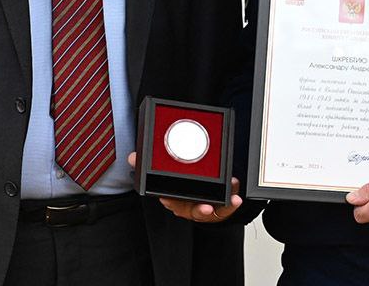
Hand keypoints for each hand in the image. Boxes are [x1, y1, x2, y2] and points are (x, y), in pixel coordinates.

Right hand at [127, 152, 242, 222]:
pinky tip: (237, 195)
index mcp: (174, 200)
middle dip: (199, 210)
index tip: (169, 199)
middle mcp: (188, 207)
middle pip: (192, 211)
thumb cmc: (182, 187)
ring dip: (222, 207)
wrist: (200, 198)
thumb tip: (132, 157)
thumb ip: (147, 164)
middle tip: (206, 207)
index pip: (170, 202)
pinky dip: (232, 202)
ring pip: (212, 212)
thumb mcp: (166, 174)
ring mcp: (204, 208)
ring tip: (231, 200)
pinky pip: (226, 207)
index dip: (170, 201)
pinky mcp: (218, 208)